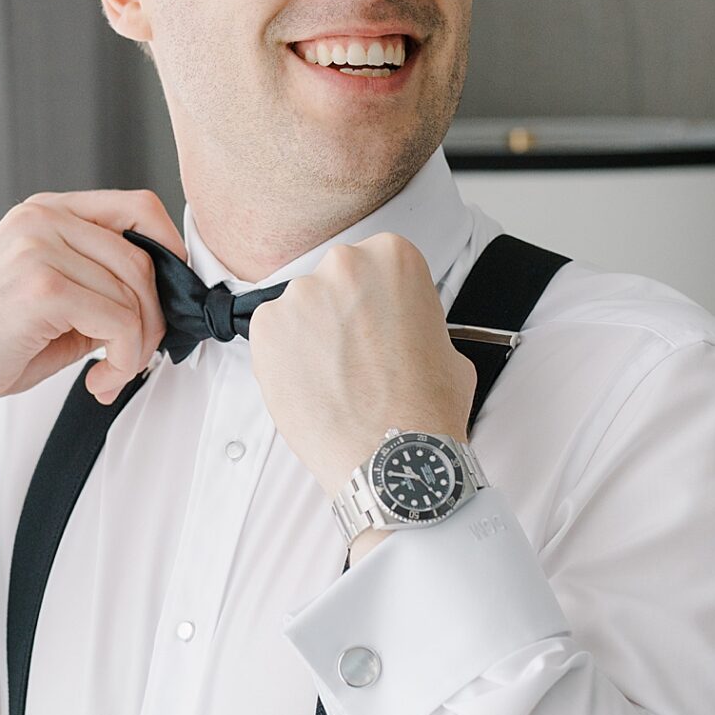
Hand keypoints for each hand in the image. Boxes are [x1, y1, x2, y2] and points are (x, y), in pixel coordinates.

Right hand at [0, 188, 187, 451]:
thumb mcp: (46, 299)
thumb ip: (98, 283)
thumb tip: (165, 298)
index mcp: (42, 212)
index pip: (137, 208)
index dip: (170, 255)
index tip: (168, 302)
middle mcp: (40, 218)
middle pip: (144, 256)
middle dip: (155, 318)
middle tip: (131, 359)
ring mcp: (38, 248)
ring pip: (136, 292)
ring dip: (137, 347)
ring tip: (109, 374)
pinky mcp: (41, 288)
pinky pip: (120, 322)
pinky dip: (124, 361)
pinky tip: (98, 381)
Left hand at [246, 233, 477, 498]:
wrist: (391, 458)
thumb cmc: (425, 409)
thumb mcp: (447, 346)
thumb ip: (416, 321)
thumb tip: (403, 331)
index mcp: (394, 256)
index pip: (377, 264)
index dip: (380, 301)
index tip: (380, 325)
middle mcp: (344, 264)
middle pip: (336, 281)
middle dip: (343, 313)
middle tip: (357, 357)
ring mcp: (301, 294)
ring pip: (302, 309)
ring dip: (313, 336)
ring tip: (335, 380)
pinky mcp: (266, 327)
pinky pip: (272, 335)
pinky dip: (285, 358)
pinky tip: (312, 387)